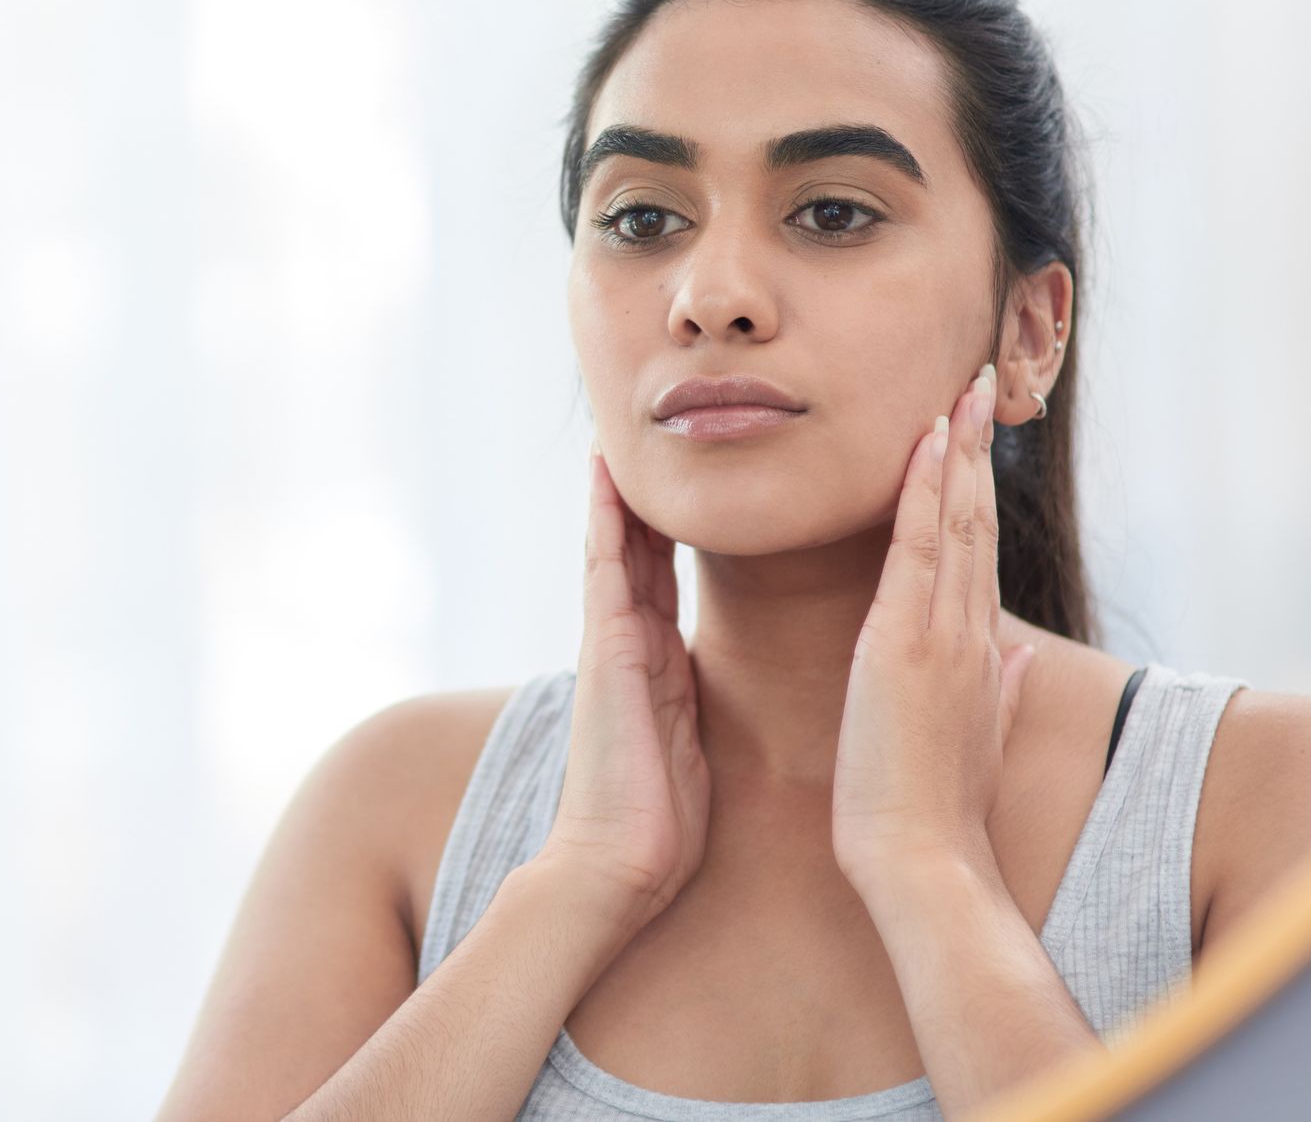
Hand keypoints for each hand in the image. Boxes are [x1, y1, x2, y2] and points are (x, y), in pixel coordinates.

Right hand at [538, 442, 710, 932]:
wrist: (617, 869)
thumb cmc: (660, 824)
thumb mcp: (689, 747)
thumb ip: (690, 706)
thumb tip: (705, 691)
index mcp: (654, 667)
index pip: (659, 580)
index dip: (665, 531)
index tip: (682, 483)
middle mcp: (627, 647)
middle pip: (632, 553)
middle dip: (636, 500)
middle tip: (638, 440)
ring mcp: (611, 646)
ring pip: (613, 550)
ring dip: (616, 495)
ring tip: (616, 440)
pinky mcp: (605, 654)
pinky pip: (605, 572)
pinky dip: (605, 523)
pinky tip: (608, 481)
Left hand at [831, 364, 1039, 886]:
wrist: (924, 856)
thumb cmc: (938, 805)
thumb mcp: (976, 735)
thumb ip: (1000, 685)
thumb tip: (1016, 652)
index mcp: (978, 650)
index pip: (978, 552)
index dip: (977, 489)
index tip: (972, 436)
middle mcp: (969, 632)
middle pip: (978, 522)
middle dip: (976, 451)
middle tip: (973, 385)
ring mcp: (942, 634)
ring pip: (958, 524)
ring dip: (956, 454)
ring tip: (956, 393)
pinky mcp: (907, 644)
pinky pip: (920, 551)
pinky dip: (926, 495)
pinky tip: (926, 448)